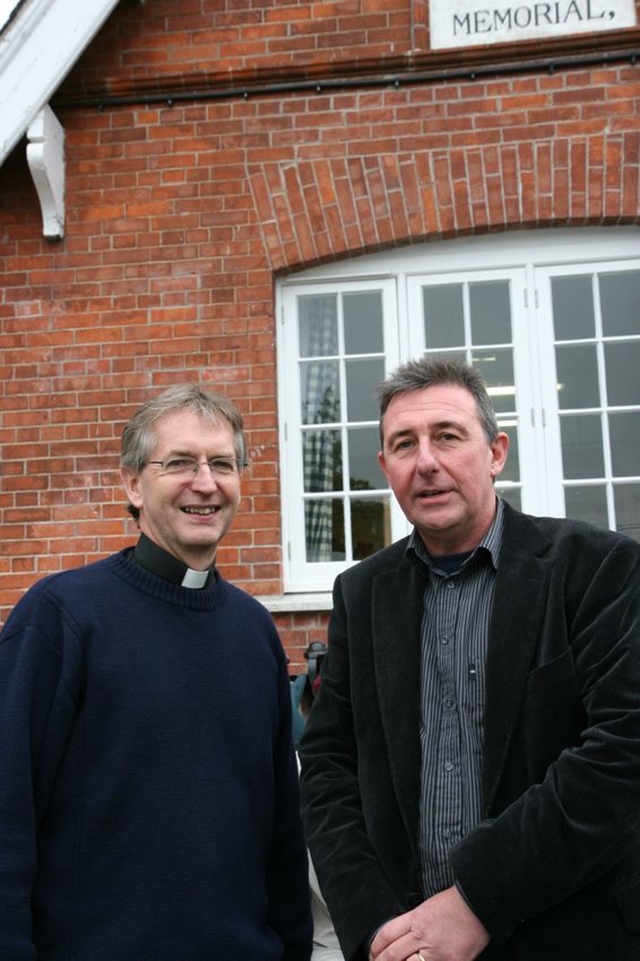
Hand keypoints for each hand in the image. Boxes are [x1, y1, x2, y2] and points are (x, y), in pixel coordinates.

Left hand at [369, 885, 489, 960]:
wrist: (478, 904)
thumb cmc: (454, 905)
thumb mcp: (426, 908)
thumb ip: (412, 924)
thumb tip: (399, 939)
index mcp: (415, 919)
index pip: (385, 935)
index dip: (375, 948)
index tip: (373, 954)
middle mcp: (422, 936)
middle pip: (392, 955)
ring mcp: (436, 952)